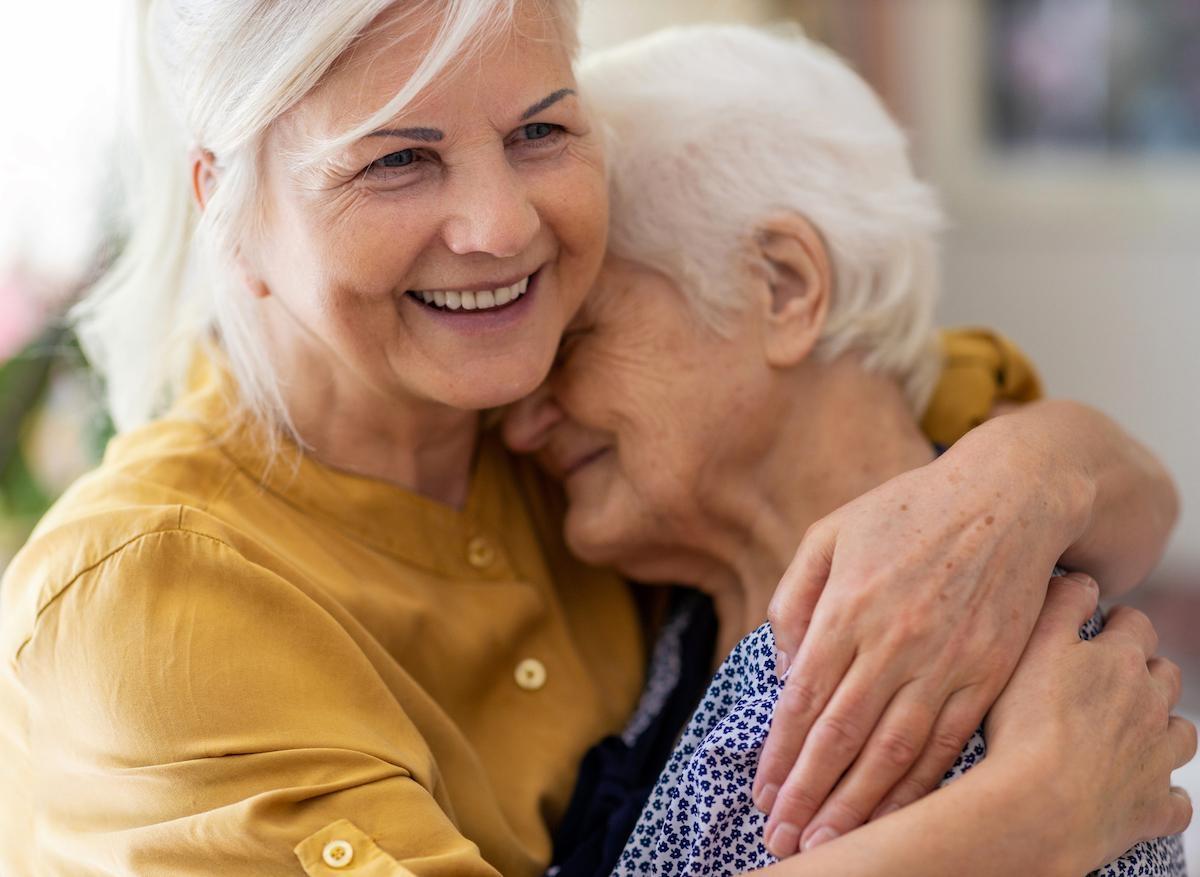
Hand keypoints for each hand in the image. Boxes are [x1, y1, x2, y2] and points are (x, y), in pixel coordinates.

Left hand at [755, 445, 1079, 856]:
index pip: (802, 701)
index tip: (762, 796)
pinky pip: (948, 744)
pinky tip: (895, 817)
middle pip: (841, 739)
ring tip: (827, 846)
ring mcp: (944, 662)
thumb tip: (782, 669)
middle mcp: (891, 643)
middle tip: (782, 841)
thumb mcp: (828, 534)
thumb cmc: (906, 513)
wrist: (1007, 498)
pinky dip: (919, 788)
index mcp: (845, 608)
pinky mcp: (987, 674)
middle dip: (807, 797)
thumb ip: (794, 599)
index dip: (780, 756)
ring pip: (893, 754)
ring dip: (857, 807)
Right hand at [985, 573, 1194, 869]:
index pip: (1136, 625)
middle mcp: (1150, 706)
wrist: (1039, 806)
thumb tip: (1084, 579)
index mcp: (1120, 663)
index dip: (1120, 623)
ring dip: (1163, 728)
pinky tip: (1139, 789)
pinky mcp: (1153, 808)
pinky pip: (1175, 800)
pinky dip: (1163, 792)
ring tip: (1131, 730)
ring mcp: (1157, 759)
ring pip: (1181, 734)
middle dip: (1145, 671)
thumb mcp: (1031, 646)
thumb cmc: (1026, 724)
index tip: (1100, 627)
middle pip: (1165, 676)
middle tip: (1109, 678)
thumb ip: (1060, 604)